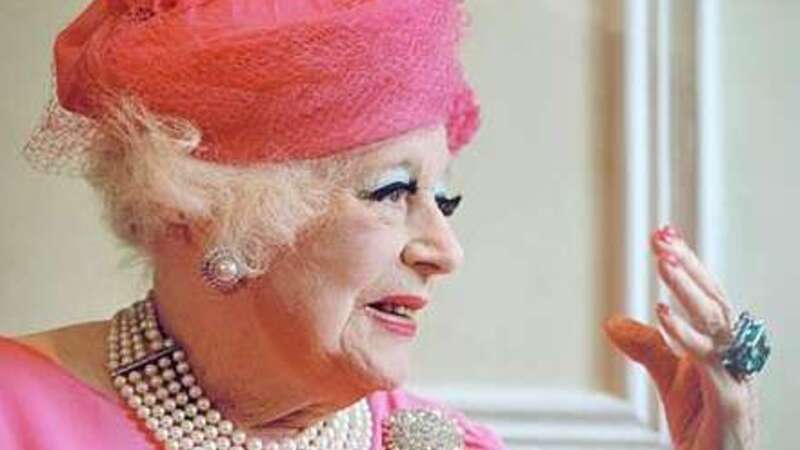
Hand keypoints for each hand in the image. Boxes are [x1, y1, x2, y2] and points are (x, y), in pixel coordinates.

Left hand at [603, 225, 758, 449]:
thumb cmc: (703, 426)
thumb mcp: (670, 381)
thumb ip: (648, 349)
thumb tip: (612, 321)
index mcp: (724, 346)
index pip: (708, 295)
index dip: (688, 263)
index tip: (664, 234)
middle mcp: (736, 356)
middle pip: (716, 300)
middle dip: (688, 266)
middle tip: (661, 237)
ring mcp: (737, 378)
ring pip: (717, 324)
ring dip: (688, 290)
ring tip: (663, 262)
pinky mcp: (729, 404)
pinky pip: (709, 362)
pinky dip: (686, 335)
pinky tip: (662, 314)